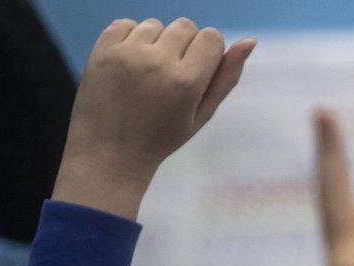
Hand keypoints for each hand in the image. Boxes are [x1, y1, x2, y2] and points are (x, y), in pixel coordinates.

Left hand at [52, 18, 255, 219]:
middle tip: (170, 76)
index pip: (211, 37)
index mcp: (187, 81)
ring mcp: (127, 54)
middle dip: (184, 45)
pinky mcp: (103, 50)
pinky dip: (130, 39)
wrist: (109, 153)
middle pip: (185, 26)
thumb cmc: (162, 138)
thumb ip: (226, 78)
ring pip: (155, 24)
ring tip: (148, 72)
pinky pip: (125, 24)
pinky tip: (129, 64)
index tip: (196, 73)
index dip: (208, 52)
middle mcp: (158, 62)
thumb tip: (250, 41)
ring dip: (157, 42)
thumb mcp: (202, 114)